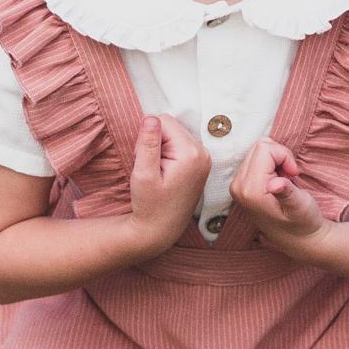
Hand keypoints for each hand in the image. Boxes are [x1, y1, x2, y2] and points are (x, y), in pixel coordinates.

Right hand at [127, 113, 209, 252]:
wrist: (161, 230)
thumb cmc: (149, 206)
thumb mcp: (143, 174)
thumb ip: (147, 144)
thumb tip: (150, 118)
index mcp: (191, 153)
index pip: (163, 120)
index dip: (146, 136)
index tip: (145, 159)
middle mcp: (203, 152)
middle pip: (171, 126)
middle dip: (155, 141)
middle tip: (150, 167)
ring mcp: (204, 158)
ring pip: (174, 134)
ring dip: (160, 148)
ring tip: (157, 172)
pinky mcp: (201, 163)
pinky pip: (179, 145)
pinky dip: (168, 154)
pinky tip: (164, 173)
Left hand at [230, 136, 330, 258]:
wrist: (296, 238)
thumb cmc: (302, 223)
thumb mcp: (300, 207)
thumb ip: (287, 194)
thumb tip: (275, 184)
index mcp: (250, 190)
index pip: (264, 148)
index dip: (284, 156)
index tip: (293, 174)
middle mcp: (238, 186)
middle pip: (259, 147)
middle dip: (279, 156)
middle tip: (288, 177)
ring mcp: (236, 185)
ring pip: (257, 151)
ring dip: (275, 161)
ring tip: (283, 181)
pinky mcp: (240, 184)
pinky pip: (255, 159)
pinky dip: (270, 166)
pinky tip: (276, 183)